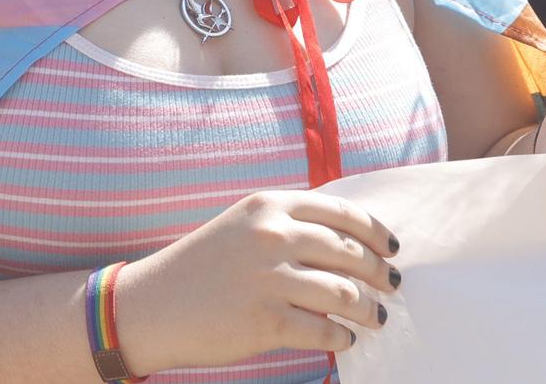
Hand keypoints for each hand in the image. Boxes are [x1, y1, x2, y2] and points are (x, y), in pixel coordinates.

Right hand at [112, 191, 399, 375]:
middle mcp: (272, 237)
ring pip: (344, 293)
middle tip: (392, 285)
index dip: (375, 231)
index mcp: (268, 206)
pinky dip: (342, 336)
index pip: (341, 213)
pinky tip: (344, 338)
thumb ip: (288, 224)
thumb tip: (348, 244)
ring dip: (370, 308)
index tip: (391, 247)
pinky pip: (324, 330)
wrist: (153, 304)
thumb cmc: (201, 266)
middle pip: (349, 252)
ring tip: (377, 317)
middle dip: (380, 272)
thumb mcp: (242, 226)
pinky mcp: (266, 321)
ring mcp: (269, 279)